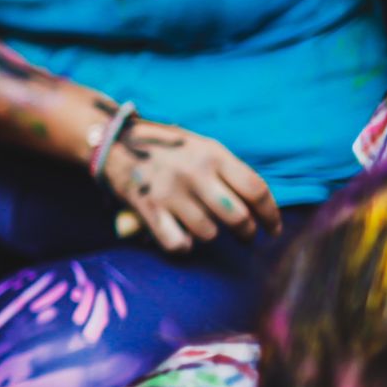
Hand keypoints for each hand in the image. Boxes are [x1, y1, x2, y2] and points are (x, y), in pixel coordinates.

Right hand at [99, 119, 281, 253]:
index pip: (256, 190)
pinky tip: (181, 237)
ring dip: (210, 236)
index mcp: (213, 154)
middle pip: (238, 217)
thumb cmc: (165, 146)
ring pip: (209, 233)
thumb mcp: (201, 146)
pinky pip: (177, 243)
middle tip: (245, 237)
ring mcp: (171, 192)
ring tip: (204, 228)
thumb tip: (257, 204)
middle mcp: (195, 173)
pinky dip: (183, 246)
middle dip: (247, 233)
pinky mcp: (149, 209)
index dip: (271, 215)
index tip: (272, 229)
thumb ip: (227, 169)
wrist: (113, 140)